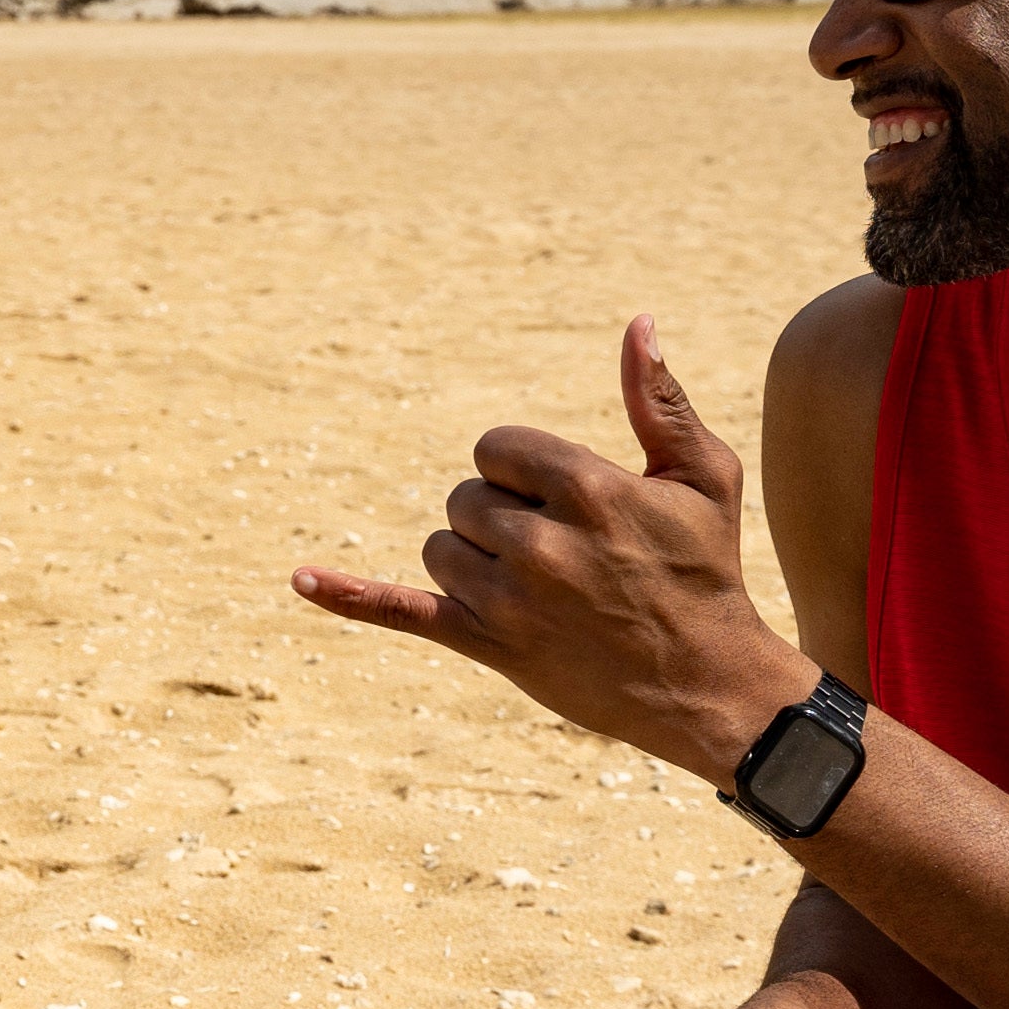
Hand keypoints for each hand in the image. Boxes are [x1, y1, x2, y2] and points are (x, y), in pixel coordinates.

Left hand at [294, 319, 810, 777]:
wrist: (708, 683)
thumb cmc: (707, 570)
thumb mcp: (702, 476)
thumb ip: (659, 400)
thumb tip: (637, 324)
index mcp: (587, 488)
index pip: (497, 447)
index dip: (523, 470)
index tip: (563, 501)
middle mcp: (541, 543)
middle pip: (464, 498)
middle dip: (502, 516)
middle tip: (561, 552)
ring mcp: (510, 600)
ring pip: (440, 548)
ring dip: (474, 561)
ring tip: (539, 588)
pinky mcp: (489, 646)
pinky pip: (403, 612)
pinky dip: (349, 596)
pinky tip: (300, 579)